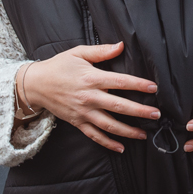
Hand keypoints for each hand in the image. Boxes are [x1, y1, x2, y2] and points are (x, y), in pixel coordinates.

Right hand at [16, 42, 158, 152]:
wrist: (36, 84)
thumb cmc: (58, 66)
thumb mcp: (78, 53)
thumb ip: (101, 51)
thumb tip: (121, 46)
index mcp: (92, 78)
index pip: (120, 82)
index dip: (138, 84)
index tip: (153, 88)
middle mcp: (89, 97)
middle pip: (119, 106)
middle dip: (140, 111)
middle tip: (156, 114)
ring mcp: (83, 112)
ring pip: (109, 125)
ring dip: (128, 131)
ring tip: (144, 134)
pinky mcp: (77, 122)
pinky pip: (94, 135)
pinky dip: (108, 143)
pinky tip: (121, 148)